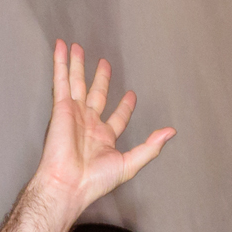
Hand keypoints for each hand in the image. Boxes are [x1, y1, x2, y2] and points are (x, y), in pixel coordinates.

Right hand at [30, 41, 173, 219]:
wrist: (69, 183)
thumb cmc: (95, 180)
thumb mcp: (130, 164)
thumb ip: (151, 147)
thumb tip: (171, 132)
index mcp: (104, 137)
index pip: (118, 116)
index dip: (125, 106)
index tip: (131, 95)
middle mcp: (88, 124)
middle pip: (96, 94)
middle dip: (100, 79)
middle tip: (104, 63)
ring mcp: (74, 114)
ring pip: (76, 83)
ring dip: (77, 65)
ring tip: (78, 48)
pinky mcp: (61, 108)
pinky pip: (61, 81)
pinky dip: (60, 63)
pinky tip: (61, 47)